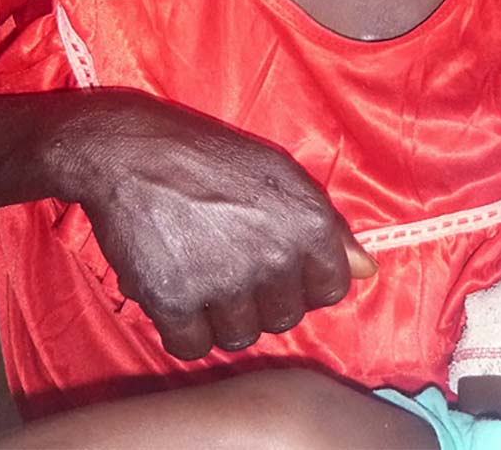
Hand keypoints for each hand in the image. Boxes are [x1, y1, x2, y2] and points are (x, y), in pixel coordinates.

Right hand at [49, 90, 376, 359]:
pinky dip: (183, 331)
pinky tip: (178, 297)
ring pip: (239, 337)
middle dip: (262, 301)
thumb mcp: (284, 176)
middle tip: (232, 266)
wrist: (132, 152)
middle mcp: (274, 257)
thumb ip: (331, 228)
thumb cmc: (214, 159)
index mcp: (308, 224)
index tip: (278, 266)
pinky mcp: (174, 300)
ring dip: (223, 319)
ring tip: (204, 278)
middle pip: (284, 319)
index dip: (303, 282)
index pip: (330, 291)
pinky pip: (191, 347)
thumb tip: (368, 270)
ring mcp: (225, 282)